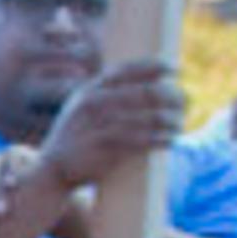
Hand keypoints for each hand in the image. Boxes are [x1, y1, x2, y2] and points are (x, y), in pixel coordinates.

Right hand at [39, 58, 188, 192]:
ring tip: (179, 124)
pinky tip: (170, 140)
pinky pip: (142, 140)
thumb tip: (148, 79)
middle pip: (145, 92)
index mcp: (90, 90)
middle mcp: (94, 104)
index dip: (156, 66)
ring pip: (148, 118)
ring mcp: (99, 125)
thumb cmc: (77, 137)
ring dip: (170, 121)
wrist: (51, 171)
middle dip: (170, 95)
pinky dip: (160, 139)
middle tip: (185, 100)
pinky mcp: (105, 148)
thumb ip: (106, 92)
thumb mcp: (82, 108)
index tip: (176, 70)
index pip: (129, 70)